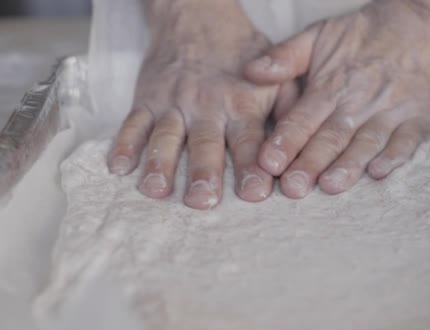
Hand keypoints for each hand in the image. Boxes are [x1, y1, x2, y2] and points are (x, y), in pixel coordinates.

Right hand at [107, 1, 297, 209]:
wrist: (198, 16)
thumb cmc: (242, 54)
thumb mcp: (276, 76)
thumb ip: (288, 110)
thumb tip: (300, 146)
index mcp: (241, 103)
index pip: (248, 141)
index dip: (251, 168)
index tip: (255, 193)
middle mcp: (206, 105)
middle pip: (205, 143)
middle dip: (204, 173)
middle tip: (203, 201)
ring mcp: (173, 102)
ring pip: (165, 136)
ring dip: (159, 163)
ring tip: (156, 189)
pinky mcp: (147, 99)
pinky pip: (132, 122)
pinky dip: (123, 144)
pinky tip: (118, 167)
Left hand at [246, 0, 429, 198]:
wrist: (420, 22)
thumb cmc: (363, 34)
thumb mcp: (319, 34)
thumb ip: (284, 57)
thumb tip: (250, 73)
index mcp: (331, 83)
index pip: (303, 116)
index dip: (286, 140)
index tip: (268, 163)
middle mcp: (360, 99)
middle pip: (332, 135)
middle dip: (311, 162)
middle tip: (293, 187)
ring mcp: (392, 110)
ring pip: (367, 141)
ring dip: (349, 164)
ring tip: (331, 185)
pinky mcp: (420, 118)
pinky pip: (407, 139)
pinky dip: (394, 156)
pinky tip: (379, 172)